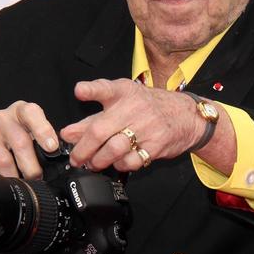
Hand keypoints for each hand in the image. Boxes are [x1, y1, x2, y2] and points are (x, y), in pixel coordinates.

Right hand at [0, 101, 57, 177]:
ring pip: (4, 161)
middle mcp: (2, 118)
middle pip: (20, 144)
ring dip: (16, 176)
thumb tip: (61, 162)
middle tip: (37, 178)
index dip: (43, 130)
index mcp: (21, 111)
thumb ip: (46, 143)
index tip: (51, 147)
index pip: (32, 113)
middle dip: (32, 167)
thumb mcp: (33, 132)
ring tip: (22, 183)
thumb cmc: (19, 134)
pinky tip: (1, 178)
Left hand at [60, 79, 203, 171]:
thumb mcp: (122, 103)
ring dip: (98, 160)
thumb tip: (68, 134)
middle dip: (83, 149)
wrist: (185, 116)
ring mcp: (146, 127)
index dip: (90, 90)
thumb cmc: (148, 108)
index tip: (79, 91)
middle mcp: (134, 108)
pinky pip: (131, 161)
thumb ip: (93, 118)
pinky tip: (116, 163)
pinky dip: (119, 165)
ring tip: (93, 163)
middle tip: (76, 158)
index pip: (105, 88)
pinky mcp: (156, 145)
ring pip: (114, 149)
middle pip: (100, 130)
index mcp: (124, 92)